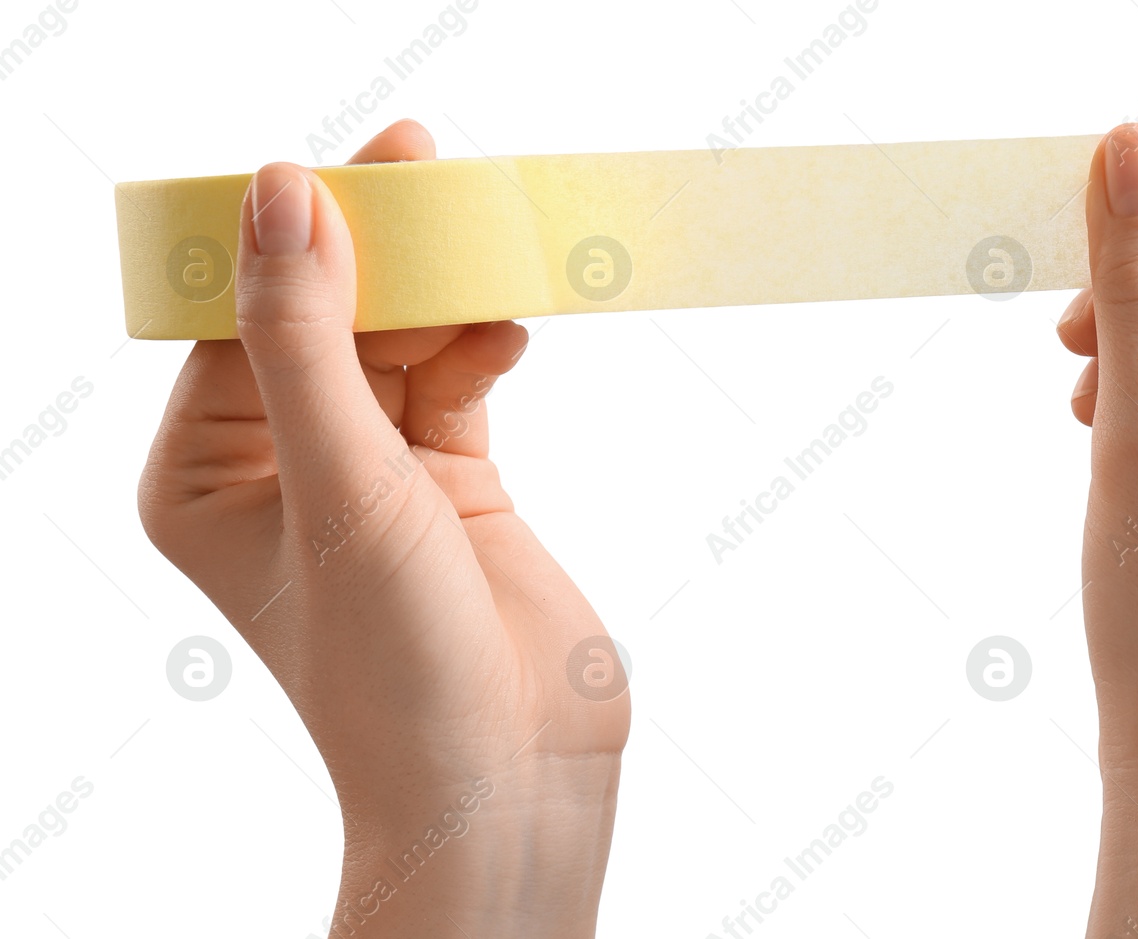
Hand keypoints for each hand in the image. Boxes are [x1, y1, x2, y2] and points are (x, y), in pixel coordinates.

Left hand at [138, 120, 628, 937]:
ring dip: (442, 299)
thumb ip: (308, 337)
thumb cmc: (393, 665)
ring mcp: (371, 477)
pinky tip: (510, 334)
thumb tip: (282, 192)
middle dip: (380, 255)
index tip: (363, 164)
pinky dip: (482, 351)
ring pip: (399, 345)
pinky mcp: (452, 487)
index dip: (298, 235)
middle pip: (327, 319)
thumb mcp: (340, 485)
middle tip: (433, 171)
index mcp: (206, 471)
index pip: (243, 318)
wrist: (509, 779)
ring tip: (490, 251)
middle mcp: (280, 466)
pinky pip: (456, 385)